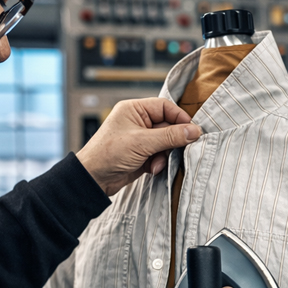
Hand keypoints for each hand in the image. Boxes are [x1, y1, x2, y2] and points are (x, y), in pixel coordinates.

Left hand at [76, 97, 201, 196]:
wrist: (93, 179)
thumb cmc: (109, 154)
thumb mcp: (142, 142)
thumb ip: (170, 136)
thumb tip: (194, 131)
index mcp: (134, 110)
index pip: (164, 107)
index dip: (179, 118)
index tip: (192, 131)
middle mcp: (137, 122)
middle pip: (167, 126)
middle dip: (172, 141)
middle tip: (181, 150)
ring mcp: (139, 139)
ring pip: (165, 143)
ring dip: (164, 155)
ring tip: (156, 164)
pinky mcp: (141, 155)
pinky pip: (159, 155)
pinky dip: (158, 163)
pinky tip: (152, 170)